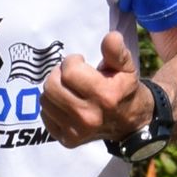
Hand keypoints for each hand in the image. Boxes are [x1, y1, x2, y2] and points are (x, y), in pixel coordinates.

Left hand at [41, 32, 152, 149]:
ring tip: (69, 89)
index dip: (72, 61)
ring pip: (45, 100)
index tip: (81, 62)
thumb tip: (111, 37)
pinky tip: (67, 103)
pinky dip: (53, 106)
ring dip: (55, 90)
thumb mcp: (126, 67)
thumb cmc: (124, 90)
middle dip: (59, 75)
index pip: (69, 71)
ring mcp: (76, 131)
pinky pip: (45, 115)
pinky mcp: (67, 140)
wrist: (130, 123)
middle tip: (71, 75)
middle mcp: (89, 117)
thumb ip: (117, 51)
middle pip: (52, 86)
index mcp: (105, 96)